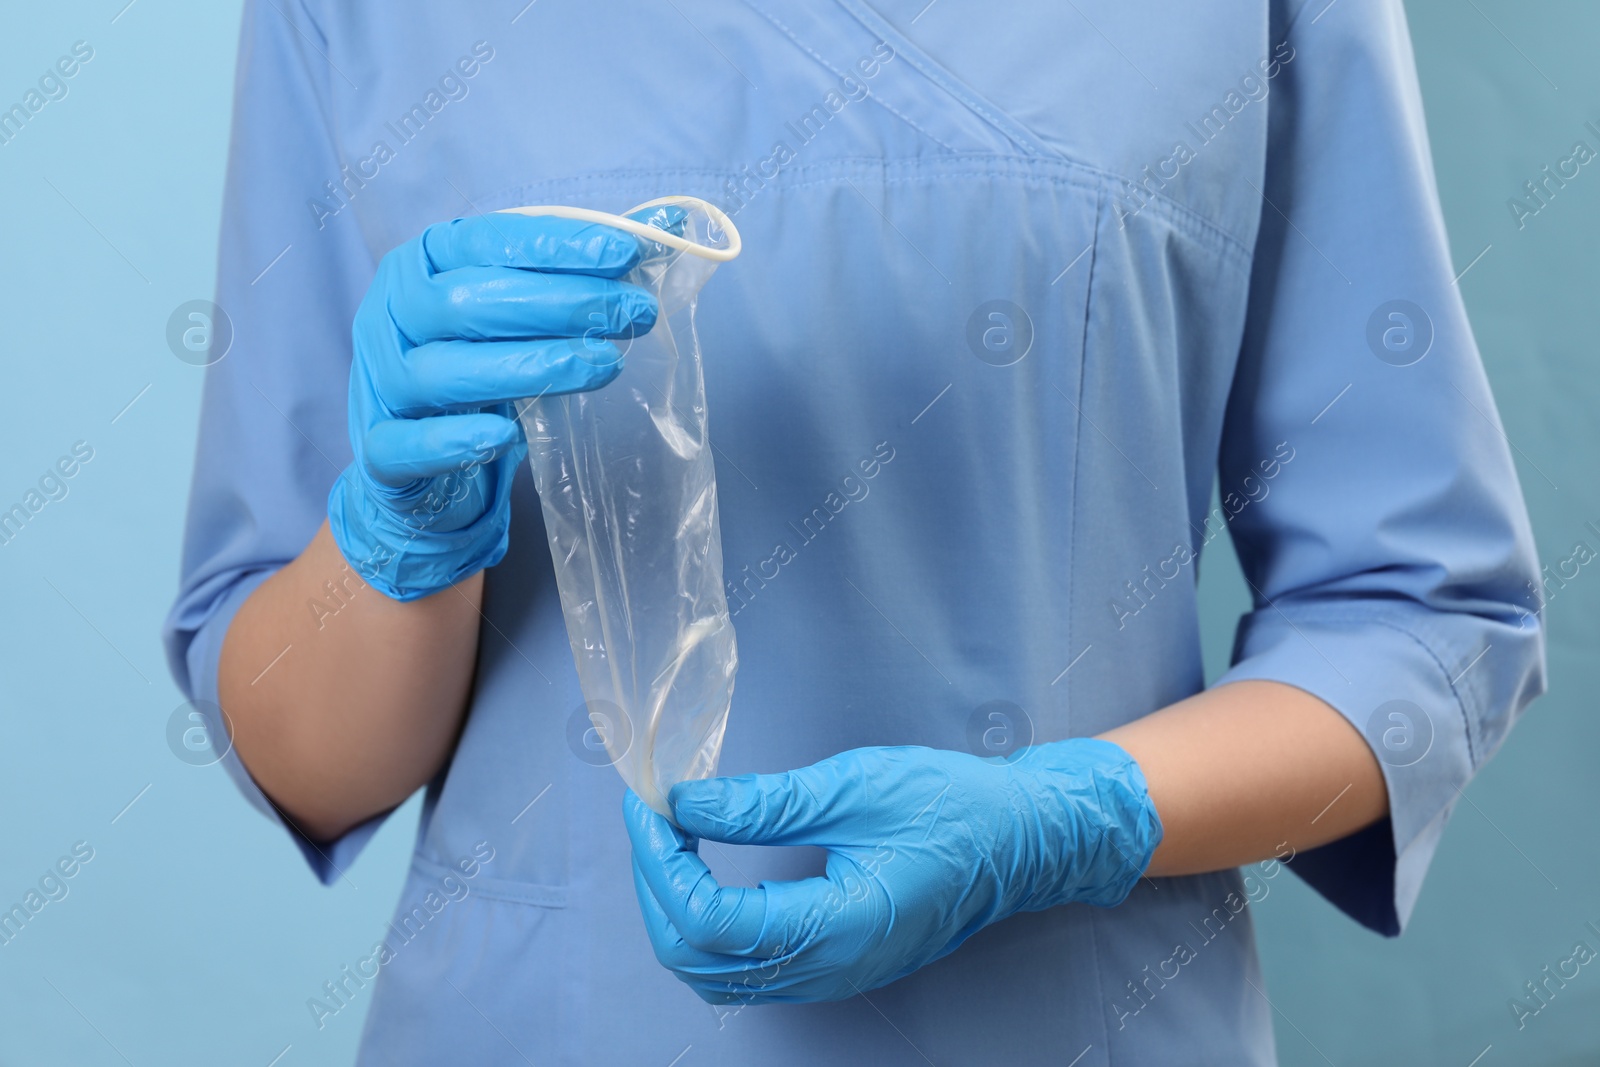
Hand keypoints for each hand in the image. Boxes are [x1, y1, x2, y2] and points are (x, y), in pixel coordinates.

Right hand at [328, 212, 658, 600]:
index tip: (626, 253)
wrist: (422, 464)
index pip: (484, 242)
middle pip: (465, 302)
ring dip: (528, 366)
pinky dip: (455, 439)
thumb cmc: (482, 367)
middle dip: (559, 305)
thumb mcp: (527, 313)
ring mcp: (378, 383)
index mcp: (422, 264)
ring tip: (604, 365)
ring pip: (442, 369)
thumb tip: (670, 227)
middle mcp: (390, 315)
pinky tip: (509, 432)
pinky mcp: (378, 451)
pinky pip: (406, 443)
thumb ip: (586, 270)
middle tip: (634, 312)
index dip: (554, 247)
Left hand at [623, 739, 1160, 1003]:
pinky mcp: (834, 963)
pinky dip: (709, 922)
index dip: (661, 863)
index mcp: (835, 929)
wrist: (1023, 839)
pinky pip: (748, 965)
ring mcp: (832, 975)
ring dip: (677, 908)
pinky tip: (705, 870)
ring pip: (718, 972)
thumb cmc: (955, 809)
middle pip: (698, 959)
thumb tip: (685, 804)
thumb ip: (763, 803)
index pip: (709, 921)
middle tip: (649, 818)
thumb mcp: (854, 788)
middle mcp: (828, 969)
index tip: (647, 805)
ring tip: (668, 840)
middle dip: (657, 886)